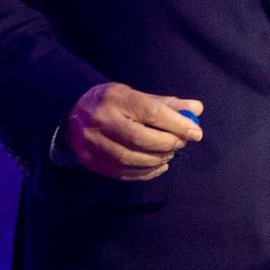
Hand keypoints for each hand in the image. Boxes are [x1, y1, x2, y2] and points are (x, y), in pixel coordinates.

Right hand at [64, 82, 203, 180]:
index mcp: (115, 97)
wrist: (73, 114)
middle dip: (167, 144)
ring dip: (157, 160)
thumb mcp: (136, 95)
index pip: (150, 112)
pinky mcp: (90, 161)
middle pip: (139, 138)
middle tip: (181, 144)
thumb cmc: (112, 103)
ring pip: (130, 158)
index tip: (195, 133)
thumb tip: (196, 109)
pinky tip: (158, 167)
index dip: (176, 124)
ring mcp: (92, 143)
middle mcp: (101, 119)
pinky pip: (122, 173)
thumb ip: (167, 104)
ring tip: (169, 154)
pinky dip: (145, 173)